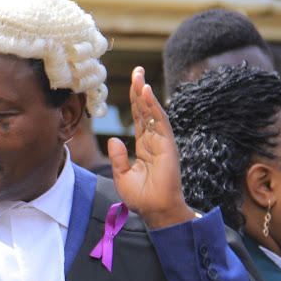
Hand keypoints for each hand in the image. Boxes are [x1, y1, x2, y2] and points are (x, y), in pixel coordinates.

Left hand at [108, 66, 194, 228]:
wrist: (156, 211)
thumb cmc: (142, 197)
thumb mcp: (122, 176)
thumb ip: (118, 157)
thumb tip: (113, 140)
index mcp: (144, 146)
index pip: (138, 118)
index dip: (135, 101)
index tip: (131, 84)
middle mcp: (154, 140)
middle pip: (145, 110)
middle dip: (140, 90)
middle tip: (137, 70)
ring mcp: (161, 141)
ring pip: (152, 112)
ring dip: (145, 93)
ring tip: (140, 75)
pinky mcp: (167, 145)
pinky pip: (159, 121)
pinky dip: (153, 106)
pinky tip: (147, 92)